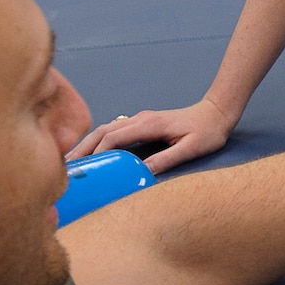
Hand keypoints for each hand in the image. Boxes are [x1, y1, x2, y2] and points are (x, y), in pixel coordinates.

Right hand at [67, 96, 237, 173]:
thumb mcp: (191, 149)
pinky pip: (114, 130)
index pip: (114, 137)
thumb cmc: (207, 132)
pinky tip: (94, 152)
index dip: (98, 152)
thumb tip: (142, 172)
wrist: (217, 112)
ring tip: (74, 160)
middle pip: (102, 130)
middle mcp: (140, 118)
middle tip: (67, 164)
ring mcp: (140, 119)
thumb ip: (167, 159)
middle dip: (83, 147)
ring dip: (88, 143)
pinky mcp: (142, 122)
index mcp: (149, 124)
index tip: (86, 168)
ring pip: (106, 129)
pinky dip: (99, 140)